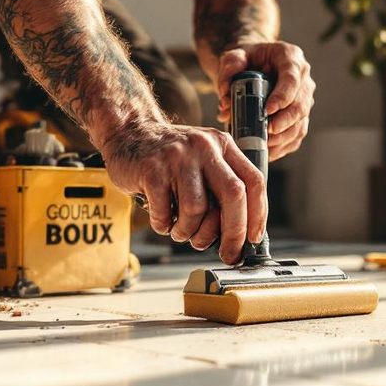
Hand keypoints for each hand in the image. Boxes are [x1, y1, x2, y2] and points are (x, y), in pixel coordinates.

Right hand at [103, 121, 266, 264]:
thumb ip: (222, 188)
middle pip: (233, 195)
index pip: (253, 181)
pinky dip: (165, 226)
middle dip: (233, 233)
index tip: (252, 240)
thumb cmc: (170, 157)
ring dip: (191, 232)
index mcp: (222, 145)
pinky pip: (165, 213)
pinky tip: (163, 221)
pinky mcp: (151, 170)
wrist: (128, 132)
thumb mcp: (204, 160)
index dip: (257, 216)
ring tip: (182, 231)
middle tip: (227, 253)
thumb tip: (239, 235)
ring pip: (197, 209)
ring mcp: (177, 157)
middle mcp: (204, 147)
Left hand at [216, 42, 315, 161]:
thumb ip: (229, 68)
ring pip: (300, 123)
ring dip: (283, 138)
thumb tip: (225, 98)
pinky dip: (283, 146)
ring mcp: (304, 99)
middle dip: (284, 122)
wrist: (252, 64)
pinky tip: (267, 152)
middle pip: (300, 105)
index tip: (267, 111)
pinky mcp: (300, 116)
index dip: (282, 97)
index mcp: (290, 58)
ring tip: (264, 145)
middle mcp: (303, 79)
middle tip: (267, 132)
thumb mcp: (234, 55)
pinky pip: (296, 135)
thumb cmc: (245, 59)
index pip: (292, 79)